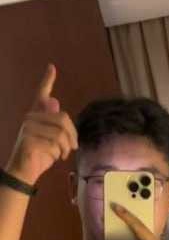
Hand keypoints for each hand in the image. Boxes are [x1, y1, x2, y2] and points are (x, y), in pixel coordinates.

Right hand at [6, 63, 77, 185]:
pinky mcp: (29, 139)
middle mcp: (30, 117)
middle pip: (62, 118)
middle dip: (72, 135)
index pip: (41, 94)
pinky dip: (59, 153)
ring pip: (60, 133)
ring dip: (66, 147)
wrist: (24, 172)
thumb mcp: (52, 140)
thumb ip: (55, 124)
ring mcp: (28, 128)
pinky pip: (54, 144)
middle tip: (72, 148)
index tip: (52, 67)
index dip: (47, 81)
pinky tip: (55, 158)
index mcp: (36, 115)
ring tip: (63, 154)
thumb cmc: (40, 156)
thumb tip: (54, 101)